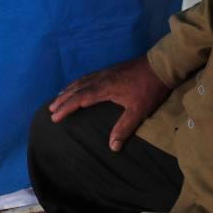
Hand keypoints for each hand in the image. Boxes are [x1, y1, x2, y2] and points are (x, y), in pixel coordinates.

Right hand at [48, 56, 171, 151]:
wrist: (161, 65)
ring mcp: (106, 72)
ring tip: (59, 96)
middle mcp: (101, 78)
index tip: (54, 117)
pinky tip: (81, 85)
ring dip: (69, 89)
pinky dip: (79, 82)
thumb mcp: (138, 111)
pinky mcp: (112, 69)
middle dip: (63, 98)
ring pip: (82, 80)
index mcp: (104, 88)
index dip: (66, 107)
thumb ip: (124, 128)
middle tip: (50, 108)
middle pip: (77, 88)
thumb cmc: (150, 88)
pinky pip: (89, 76)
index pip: (80, 98)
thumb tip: (112, 147)